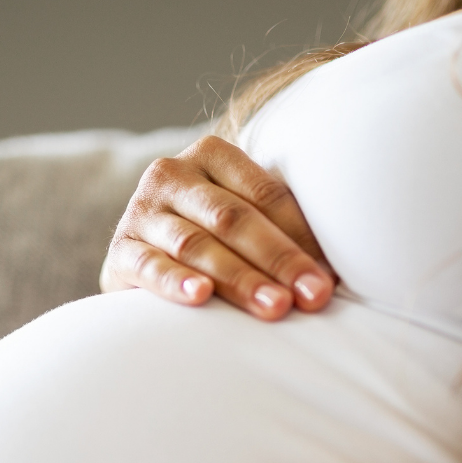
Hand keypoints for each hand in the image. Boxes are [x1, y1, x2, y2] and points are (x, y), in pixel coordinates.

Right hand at [101, 134, 335, 320]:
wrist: (143, 259)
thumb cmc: (212, 241)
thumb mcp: (244, 221)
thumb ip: (284, 231)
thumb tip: (340, 273)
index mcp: (212, 155)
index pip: (265, 194)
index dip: (302, 235)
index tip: (332, 277)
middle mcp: (172, 174)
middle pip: (234, 219)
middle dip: (279, 260)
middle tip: (313, 297)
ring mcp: (141, 211)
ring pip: (198, 245)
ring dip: (240, 279)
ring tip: (274, 307)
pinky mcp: (120, 251)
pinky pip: (149, 266)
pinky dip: (175, 282)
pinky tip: (200, 297)